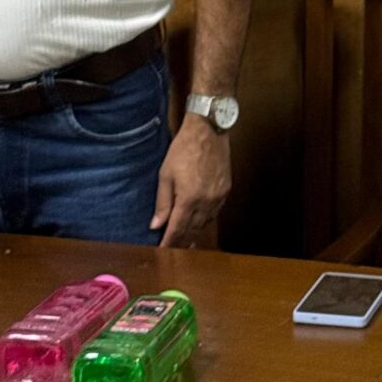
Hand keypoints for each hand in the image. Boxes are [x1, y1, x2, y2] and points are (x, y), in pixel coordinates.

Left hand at [151, 115, 230, 246]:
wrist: (208, 130)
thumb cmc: (183, 148)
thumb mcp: (166, 174)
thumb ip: (162, 202)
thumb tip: (156, 225)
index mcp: (189, 198)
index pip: (177, 229)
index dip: (169, 242)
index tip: (163, 252)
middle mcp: (206, 201)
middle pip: (192, 229)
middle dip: (182, 240)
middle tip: (173, 250)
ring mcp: (218, 196)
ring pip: (205, 223)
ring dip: (195, 232)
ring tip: (186, 240)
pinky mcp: (226, 190)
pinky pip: (215, 212)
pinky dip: (206, 220)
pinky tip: (200, 221)